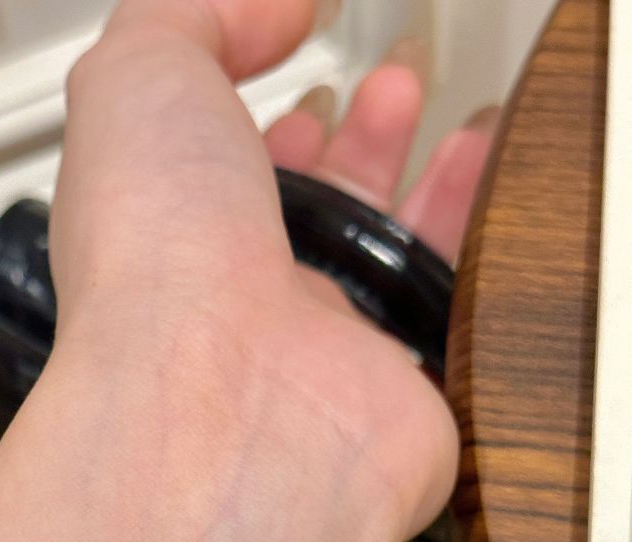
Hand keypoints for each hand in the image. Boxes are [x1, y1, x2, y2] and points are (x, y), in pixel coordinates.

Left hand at [52, 0, 495, 541]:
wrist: (221, 411)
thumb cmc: (155, 269)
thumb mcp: (139, 74)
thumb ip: (194, 16)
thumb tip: (271, 6)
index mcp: (171, 231)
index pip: (224, 166)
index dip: (265, 111)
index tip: (300, 57)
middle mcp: (241, 300)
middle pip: (313, 211)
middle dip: (360, 137)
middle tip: (395, 89)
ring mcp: (321, 351)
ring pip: (385, 266)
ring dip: (428, 191)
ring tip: (462, 133)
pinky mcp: (398, 397)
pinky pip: (447, 324)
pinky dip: (476, 263)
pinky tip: (492, 214)